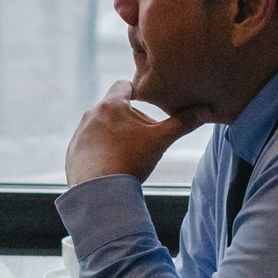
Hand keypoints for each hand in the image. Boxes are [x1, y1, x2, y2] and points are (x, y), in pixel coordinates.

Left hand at [65, 80, 210, 185]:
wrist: (100, 192)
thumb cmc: (131, 160)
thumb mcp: (160, 140)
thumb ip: (182, 123)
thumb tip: (205, 110)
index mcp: (111, 105)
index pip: (124, 85)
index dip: (137, 92)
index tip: (145, 102)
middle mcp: (90, 115)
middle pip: (113, 109)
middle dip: (128, 118)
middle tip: (143, 137)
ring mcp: (78, 134)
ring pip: (99, 128)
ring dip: (113, 135)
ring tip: (127, 155)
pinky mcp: (72, 153)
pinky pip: (88, 147)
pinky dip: (99, 152)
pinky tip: (111, 167)